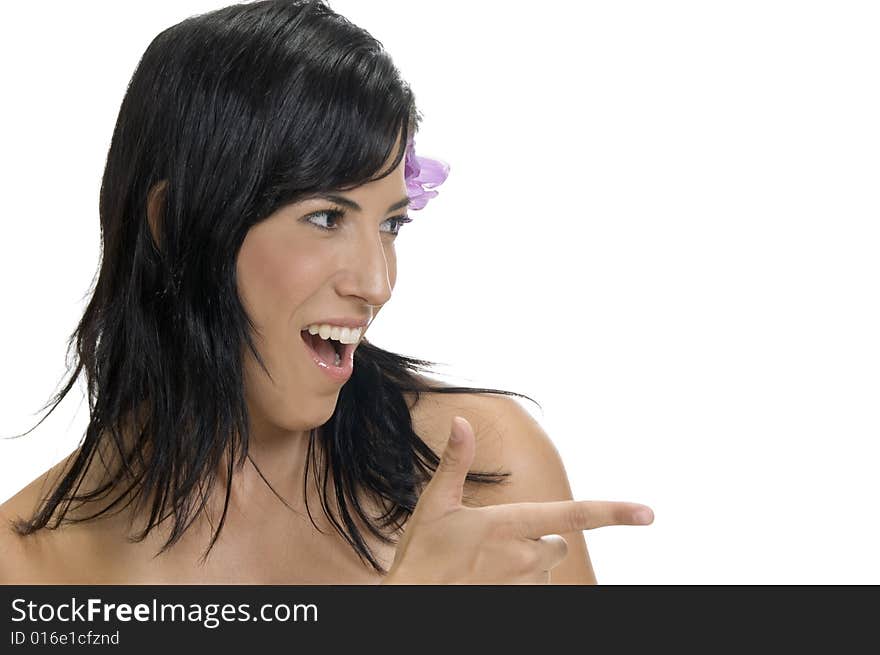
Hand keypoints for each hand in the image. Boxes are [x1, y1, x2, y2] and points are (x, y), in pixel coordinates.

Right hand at [382, 416, 653, 583]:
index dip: (614, 512)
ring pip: (542, 568)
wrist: (411, 601)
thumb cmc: (421, 555)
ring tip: (483, 566)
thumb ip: (455, 461)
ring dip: (524, 564)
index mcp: (509, 524)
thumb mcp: (435, 503)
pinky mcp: (519, 605)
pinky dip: (517, 584)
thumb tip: (460, 419)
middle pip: (556, 543)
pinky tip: (486, 582)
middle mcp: (525, 557)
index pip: (574, 515)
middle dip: (538, 539)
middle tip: (496, 542)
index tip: (648, 513)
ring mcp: (524, 586)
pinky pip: (532, 590)